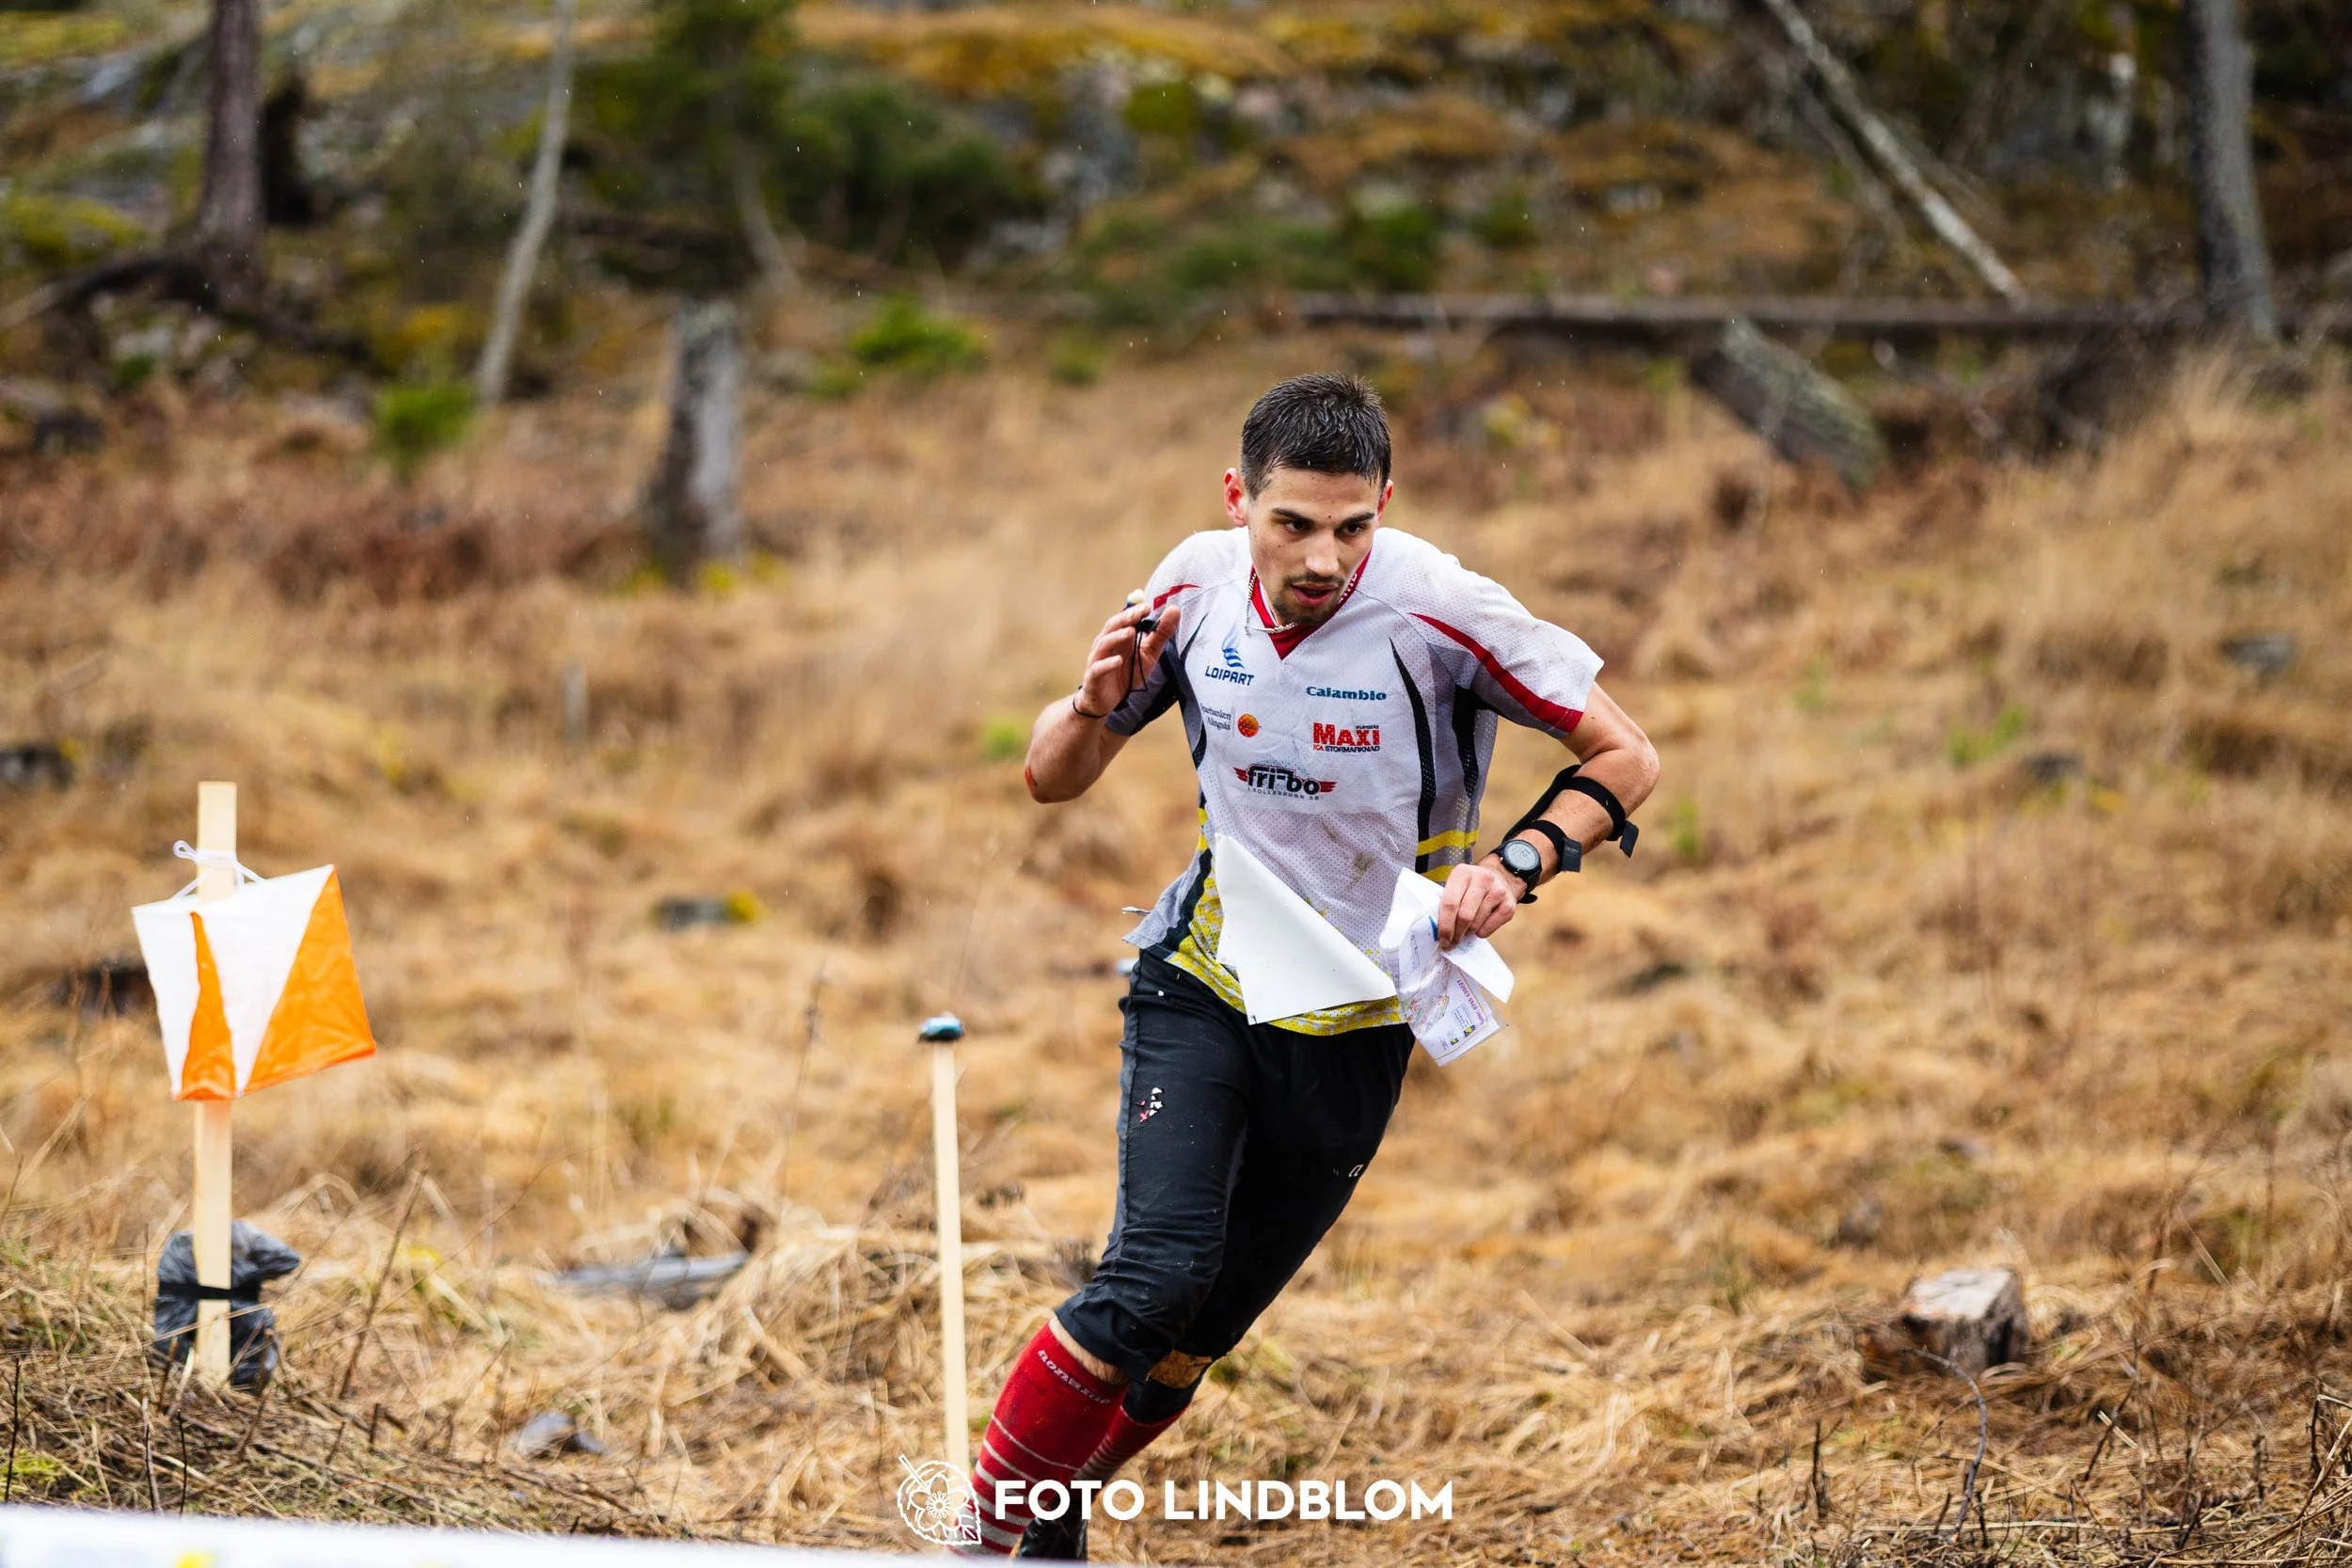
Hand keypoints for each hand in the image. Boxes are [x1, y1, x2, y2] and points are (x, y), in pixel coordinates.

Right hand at [1076, 600, 1181, 718]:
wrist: (1107, 701)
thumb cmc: (1127, 674)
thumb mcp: (1149, 653)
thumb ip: (1160, 633)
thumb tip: (1175, 609)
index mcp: (1118, 637)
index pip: (1124, 619)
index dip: (1134, 612)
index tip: (1148, 607)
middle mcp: (1105, 645)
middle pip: (1112, 627)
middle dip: (1125, 619)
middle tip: (1139, 613)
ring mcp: (1097, 661)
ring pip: (1104, 644)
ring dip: (1117, 637)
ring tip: (1130, 632)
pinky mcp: (1093, 678)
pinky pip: (1098, 669)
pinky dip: (1107, 664)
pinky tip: (1118, 660)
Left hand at [1435, 859, 1519, 947]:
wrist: (1502, 877)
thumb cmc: (1472, 886)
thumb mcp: (1457, 884)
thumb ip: (1446, 901)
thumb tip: (1437, 931)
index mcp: (1463, 873)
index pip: (1450, 903)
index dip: (1444, 925)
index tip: (1442, 939)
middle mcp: (1482, 879)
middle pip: (1464, 916)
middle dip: (1455, 934)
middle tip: (1450, 943)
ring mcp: (1498, 892)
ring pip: (1475, 924)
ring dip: (1467, 932)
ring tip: (1465, 929)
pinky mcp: (1509, 905)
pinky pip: (1488, 929)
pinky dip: (1480, 933)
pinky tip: (1479, 925)